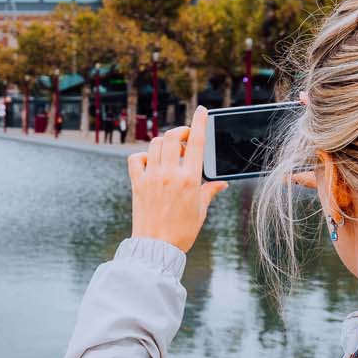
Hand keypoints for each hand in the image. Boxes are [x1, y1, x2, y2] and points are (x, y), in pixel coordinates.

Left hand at [128, 106, 227, 251]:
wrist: (157, 247)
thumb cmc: (182, 231)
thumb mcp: (200, 210)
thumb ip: (209, 191)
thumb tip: (221, 183)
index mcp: (189, 179)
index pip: (197, 143)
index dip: (199, 122)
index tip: (201, 110)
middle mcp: (169, 174)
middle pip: (173, 137)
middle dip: (180, 132)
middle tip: (185, 138)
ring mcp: (151, 177)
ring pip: (155, 144)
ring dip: (164, 143)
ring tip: (170, 154)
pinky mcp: (137, 184)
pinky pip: (135, 159)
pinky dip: (142, 156)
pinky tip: (150, 163)